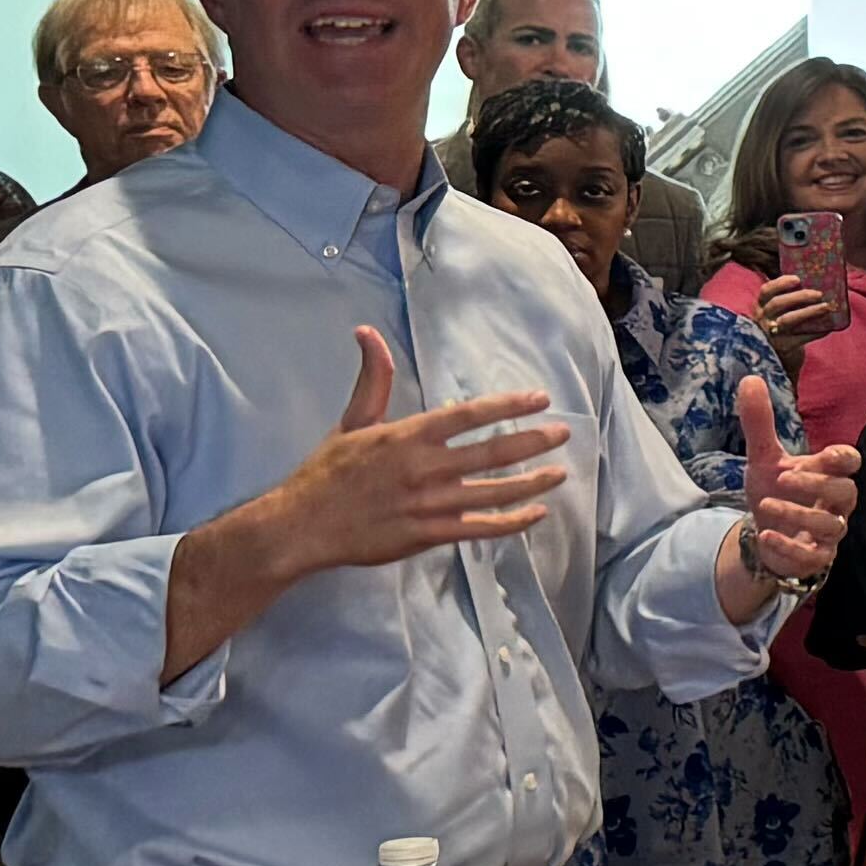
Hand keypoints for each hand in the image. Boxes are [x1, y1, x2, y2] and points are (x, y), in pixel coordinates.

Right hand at [279, 330, 567, 573]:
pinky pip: (480, 528)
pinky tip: (535, 513)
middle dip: (533, 442)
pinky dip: (512, 522)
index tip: (540, 399)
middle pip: (492, 452)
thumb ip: (374, 379)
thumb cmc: (328, 471)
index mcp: (407, 436)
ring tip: (560, 473)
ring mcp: (429, 504)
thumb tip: (367, 331)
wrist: (301, 525)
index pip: (468, 415)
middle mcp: (424, 468)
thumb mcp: (352, 421)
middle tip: (564, 433)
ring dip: (531, 482)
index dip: (508, 406)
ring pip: (493, 492)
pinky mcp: (429, 534)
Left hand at [723, 379, 859, 611]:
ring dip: (800, 514)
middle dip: (818, 484)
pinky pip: (814, 556)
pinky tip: (766, 535)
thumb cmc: (775, 492)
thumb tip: (749, 379)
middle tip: (785, 477)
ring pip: (833, 526)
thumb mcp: (763, 457)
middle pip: (847, 492)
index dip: (840, 458)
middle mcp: (835, 504)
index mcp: (828, 475)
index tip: (822, 454)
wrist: (764, 535)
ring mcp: (829, 533)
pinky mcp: (816, 558)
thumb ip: (760, 422)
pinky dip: (790, 546)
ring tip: (766, 505)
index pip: (851, 462)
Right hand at [751, 270, 839, 362]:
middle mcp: (763, 320)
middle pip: (777, 303)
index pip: (766, 291)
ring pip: (788, 320)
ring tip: (826, 307)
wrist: (779, 360)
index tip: (797, 278)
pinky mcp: (783, 348)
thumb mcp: (778, 314)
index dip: (780, 283)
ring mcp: (771, 335)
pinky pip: (801, 337)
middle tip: (819, 294)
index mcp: (761, 307)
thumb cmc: (783, 329)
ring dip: (809, 312)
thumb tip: (819, 283)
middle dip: (799, 296)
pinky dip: (816, 331)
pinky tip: (829, 327)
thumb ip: (790, 300)